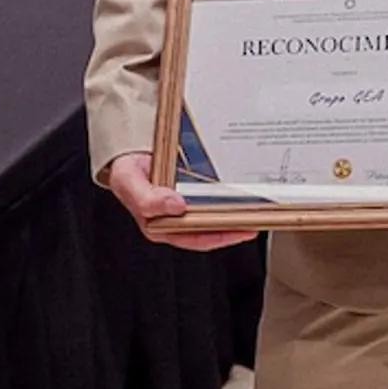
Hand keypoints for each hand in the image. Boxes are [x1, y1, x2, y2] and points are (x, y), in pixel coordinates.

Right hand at [106, 151, 257, 251]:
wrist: (128, 151)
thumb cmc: (127, 171)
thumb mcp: (129, 182)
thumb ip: (147, 199)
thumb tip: (176, 207)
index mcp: (162, 224)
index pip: (196, 238)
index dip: (219, 236)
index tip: (239, 229)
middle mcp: (178, 218)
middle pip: (212, 228)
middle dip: (236, 226)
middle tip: (258, 220)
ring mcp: (188, 204)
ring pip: (218, 213)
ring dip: (238, 211)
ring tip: (260, 207)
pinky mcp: (195, 190)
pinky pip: (216, 196)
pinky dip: (231, 195)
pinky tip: (246, 190)